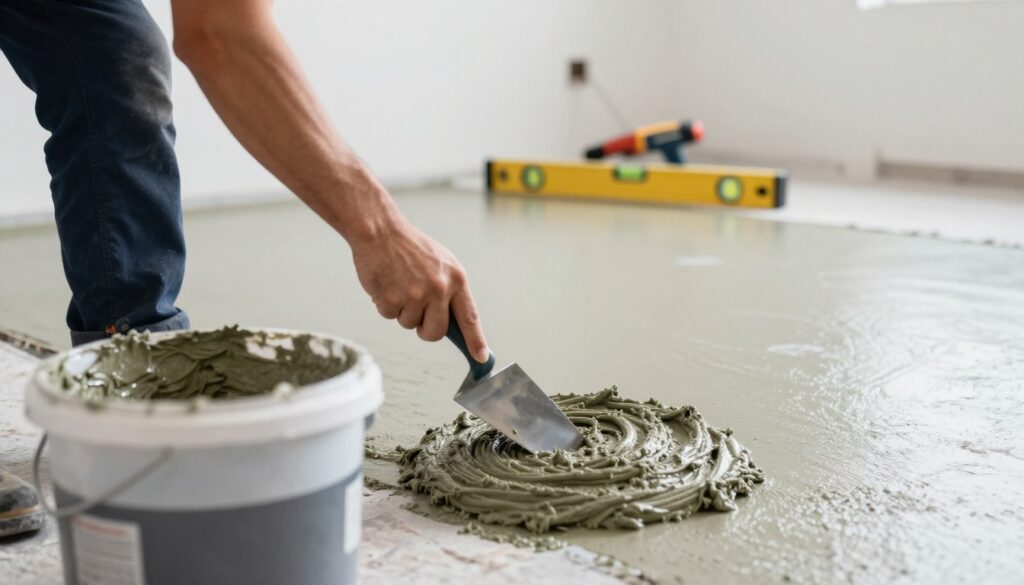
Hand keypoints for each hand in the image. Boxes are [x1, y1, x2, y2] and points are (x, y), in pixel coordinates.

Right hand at [351, 219, 489, 362]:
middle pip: (436, 332)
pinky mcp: (392, 298)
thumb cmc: (411, 249)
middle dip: (426, 331)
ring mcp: (415, 294)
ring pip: (410, 325)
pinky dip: (385, 305)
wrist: (381, 231)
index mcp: (456, 279)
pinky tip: (386, 283)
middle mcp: (439, 288)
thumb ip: (450, 292)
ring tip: (399, 284)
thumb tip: (455, 326)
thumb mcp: (441, 265)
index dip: (476, 340)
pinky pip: (389, 317)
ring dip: (402, 311)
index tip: (481, 359)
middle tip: (418, 315)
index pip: (469, 317)